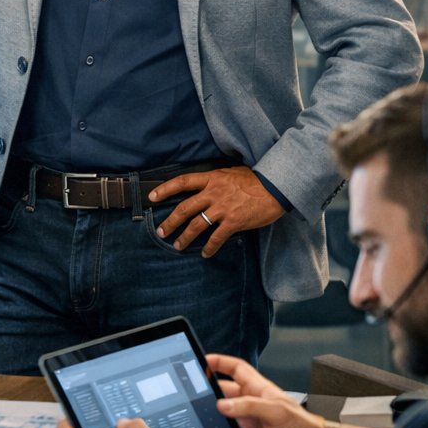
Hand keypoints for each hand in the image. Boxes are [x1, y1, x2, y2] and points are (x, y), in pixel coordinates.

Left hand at [146, 166, 285, 255]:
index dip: (165, 189)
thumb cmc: (255, 179)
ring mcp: (223, 208)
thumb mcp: (231, 173)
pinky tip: (205, 254)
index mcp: (212, 179)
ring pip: (197, 224)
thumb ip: (216, 180)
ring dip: (185, 237)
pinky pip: (217, 237)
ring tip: (177, 245)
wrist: (276, 187)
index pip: (183, 182)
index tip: (152, 197)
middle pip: (184, 207)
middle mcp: (213, 193)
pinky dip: (209, 247)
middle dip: (170, 221)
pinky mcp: (234, 221)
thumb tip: (206, 186)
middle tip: (160, 231)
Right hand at [206, 353, 321, 427]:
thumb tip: (223, 405)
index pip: (236, 369)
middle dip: (208, 389)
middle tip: (192, 390)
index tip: (203, 359)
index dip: (220, 362)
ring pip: (221, 415)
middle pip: (223, 391)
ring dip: (210, 414)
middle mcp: (251, 406)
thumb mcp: (278, 411)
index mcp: (259, 390)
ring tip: (197, 413)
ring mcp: (247, 424)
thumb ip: (250, 406)